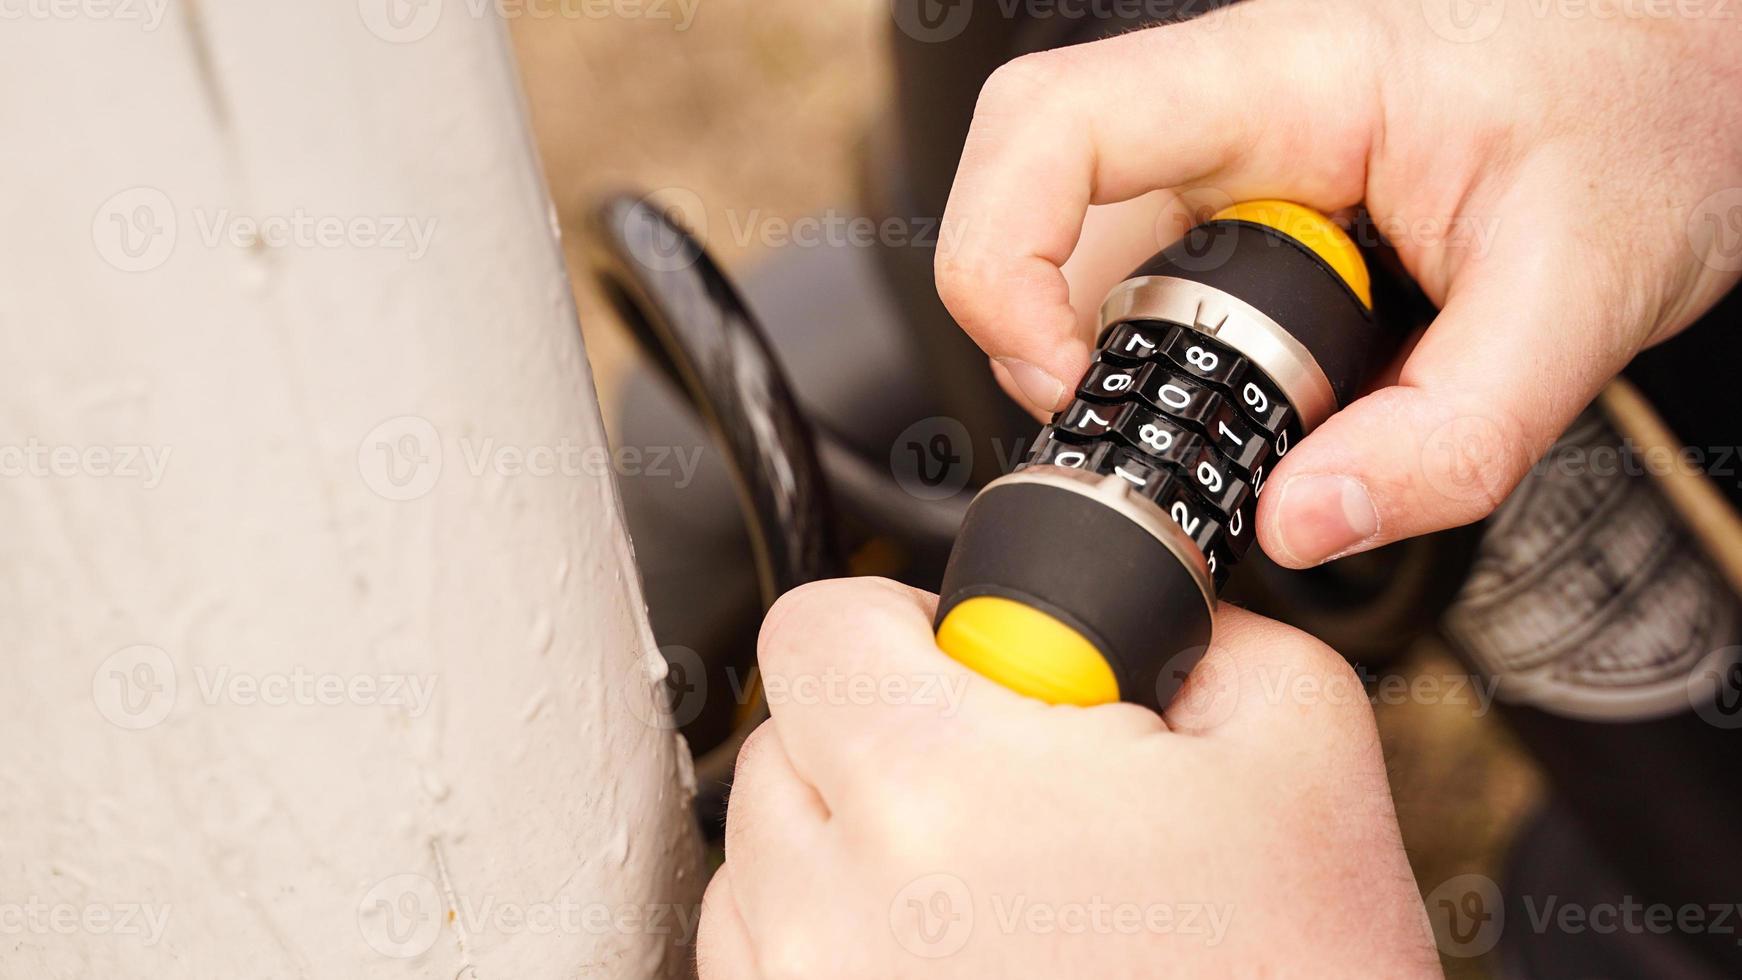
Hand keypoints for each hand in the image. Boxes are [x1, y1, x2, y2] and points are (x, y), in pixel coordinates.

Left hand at [696, 578, 1439, 977]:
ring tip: (986, 887)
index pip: (816, 629)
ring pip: (765, 856)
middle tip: (1002, 785)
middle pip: (784, 739)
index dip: (899, 624)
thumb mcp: (1302, 752)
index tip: (959, 660)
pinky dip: (837, 938)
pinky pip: (767, 960)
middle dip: (884, 735)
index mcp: (936, 788)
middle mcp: (832, 908)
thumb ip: (1196, 631)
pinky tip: (955, 956)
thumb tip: (1122, 610)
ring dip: (851, 844)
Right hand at [935, 0, 1741, 567]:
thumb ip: (1449, 433)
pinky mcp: (1247, 205)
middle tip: (1125, 430)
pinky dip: (1166, 358)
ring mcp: (1229, 156)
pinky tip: (1253, 398)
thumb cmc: (1645, 122)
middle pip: (1036, 200)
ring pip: (1084, 252)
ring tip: (1228, 421)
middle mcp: (1229, 109)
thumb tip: (1297, 523)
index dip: (1003, 265)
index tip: (1063, 381)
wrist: (1689, 78)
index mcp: (1285, 81)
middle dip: (1040, 333)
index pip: (1050, 129)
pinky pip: (1150, 278)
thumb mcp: (1579, 294)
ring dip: (1113, 353)